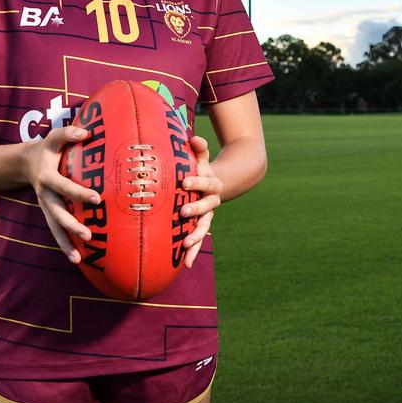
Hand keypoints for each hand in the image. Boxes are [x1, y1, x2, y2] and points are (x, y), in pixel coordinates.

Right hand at [21, 125, 99, 263]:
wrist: (25, 163)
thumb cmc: (47, 148)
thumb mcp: (54, 137)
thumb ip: (68, 133)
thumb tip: (87, 132)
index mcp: (47, 177)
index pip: (64, 186)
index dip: (79, 192)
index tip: (97, 198)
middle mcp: (44, 195)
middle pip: (57, 213)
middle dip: (71, 225)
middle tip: (88, 234)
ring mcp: (45, 207)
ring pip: (54, 228)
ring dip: (65, 243)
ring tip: (78, 259)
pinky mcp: (49, 214)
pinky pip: (56, 232)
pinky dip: (64, 245)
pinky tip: (76, 259)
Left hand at [180, 135, 222, 268]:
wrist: (217, 186)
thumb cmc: (201, 169)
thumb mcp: (202, 159)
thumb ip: (199, 149)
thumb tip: (193, 138)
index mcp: (212, 184)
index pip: (205, 182)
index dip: (196, 182)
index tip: (184, 182)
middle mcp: (212, 201)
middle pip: (206, 206)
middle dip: (195, 209)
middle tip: (183, 211)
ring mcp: (207, 216)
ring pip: (204, 227)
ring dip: (196, 236)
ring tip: (187, 244)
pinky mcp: (200, 226)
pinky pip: (197, 240)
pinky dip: (192, 252)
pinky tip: (185, 265)